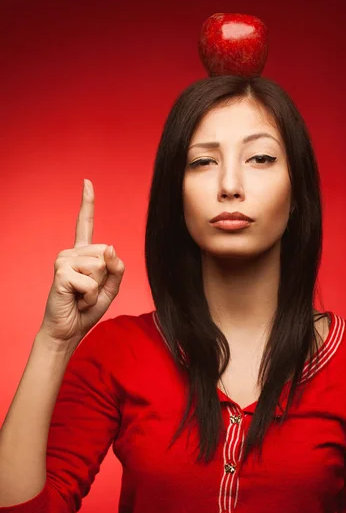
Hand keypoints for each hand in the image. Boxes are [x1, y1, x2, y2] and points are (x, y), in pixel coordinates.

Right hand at [39, 179, 124, 342]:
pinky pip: (92, 283)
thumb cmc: (87, 308)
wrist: (68, 329)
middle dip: (105, 279)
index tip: (87, 182)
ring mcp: (64, 260)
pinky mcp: (61, 273)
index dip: (87, 203)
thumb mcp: (111, 287)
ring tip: (82, 296)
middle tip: (88, 292)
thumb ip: (117, 268)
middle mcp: (71, 252)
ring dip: (97, 290)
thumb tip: (109, 248)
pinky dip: (90, 298)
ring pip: (101, 267)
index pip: (86, 223)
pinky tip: (77, 300)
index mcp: (83, 253)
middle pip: (106, 254)